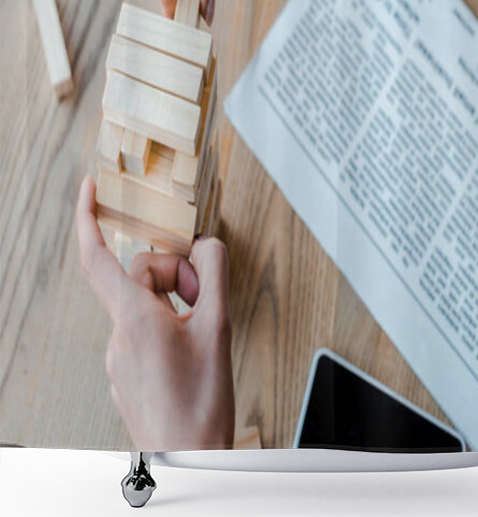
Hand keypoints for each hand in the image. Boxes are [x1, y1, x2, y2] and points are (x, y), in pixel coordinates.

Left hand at [76, 176, 233, 449]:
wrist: (189, 458)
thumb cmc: (201, 405)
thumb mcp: (220, 328)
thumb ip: (215, 274)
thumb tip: (207, 244)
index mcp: (135, 320)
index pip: (98, 259)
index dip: (88, 218)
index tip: (90, 188)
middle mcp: (119, 336)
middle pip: (140, 276)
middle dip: (177, 273)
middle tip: (205, 297)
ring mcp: (120, 356)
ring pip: (144, 303)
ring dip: (176, 301)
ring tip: (203, 328)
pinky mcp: (128, 371)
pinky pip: (144, 328)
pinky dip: (170, 322)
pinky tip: (192, 345)